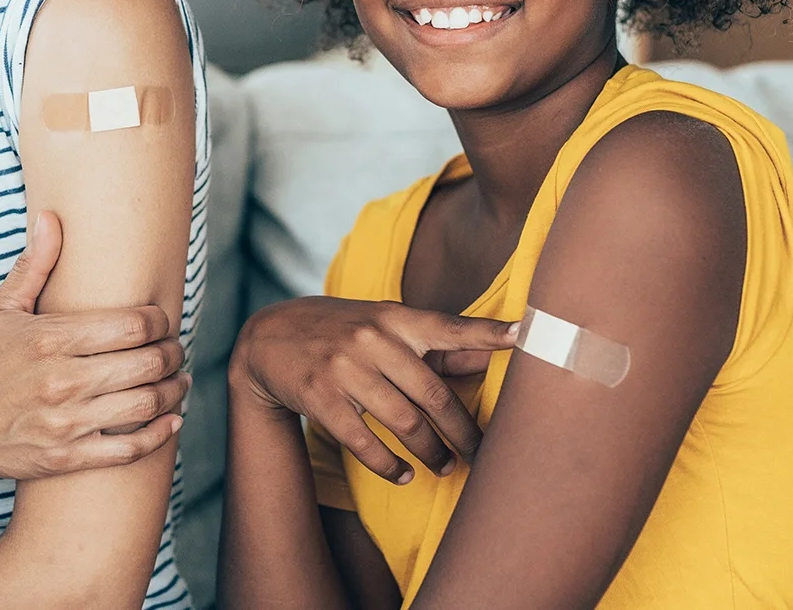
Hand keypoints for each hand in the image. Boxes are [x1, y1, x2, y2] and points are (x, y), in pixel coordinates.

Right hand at [0, 210, 188, 500]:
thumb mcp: (1, 308)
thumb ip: (35, 265)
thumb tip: (51, 217)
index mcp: (51, 338)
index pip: (133, 325)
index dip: (160, 321)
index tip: (162, 321)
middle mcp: (62, 380)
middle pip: (147, 363)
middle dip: (172, 354)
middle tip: (175, 350)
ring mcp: (64, 423)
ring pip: (144, 405)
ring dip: (172, 391)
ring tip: (178, 381)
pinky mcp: (64, 458)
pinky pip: (127, 450)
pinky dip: (158, 435)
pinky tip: (171, 420)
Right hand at [232, 296, 519, 485]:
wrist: (269, 338)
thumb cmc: (342, 331)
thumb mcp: (385, 325)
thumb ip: (437, 342)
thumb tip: (494, 351)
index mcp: (394, 317)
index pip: (448, 326)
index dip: (486, 333)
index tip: (523, 335)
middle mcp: (371, 340)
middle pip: (432, 393)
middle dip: (463, 430)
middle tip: (482, 454)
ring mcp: (344, 369)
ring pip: (402, 422)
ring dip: (430, 453)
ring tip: (445, 467)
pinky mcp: (321, 399)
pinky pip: (364, 442)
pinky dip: (389, 465)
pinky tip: (404, 474)